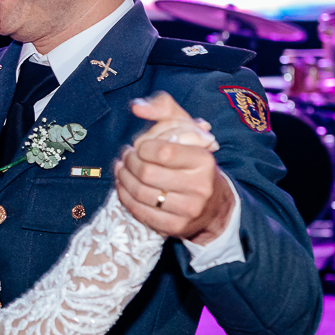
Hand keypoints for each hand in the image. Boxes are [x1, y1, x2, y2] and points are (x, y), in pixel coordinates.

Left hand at [114, 92, 234, 243]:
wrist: (214, 205)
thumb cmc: (193, 163)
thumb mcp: (187, 130)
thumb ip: (164, 109)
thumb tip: (136, 106)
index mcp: (204, 160)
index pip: (164, 151)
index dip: (142, 148)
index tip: (138, 146)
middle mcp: (200, 186)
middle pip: (147, 173)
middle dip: (128, 163)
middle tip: (124, 158)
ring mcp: (189, 209)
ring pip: (141, 193)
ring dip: (122, 180)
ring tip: (120, 170)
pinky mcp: (176, 227)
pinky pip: (141, 212)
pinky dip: (126, 198)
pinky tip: (123, 188)